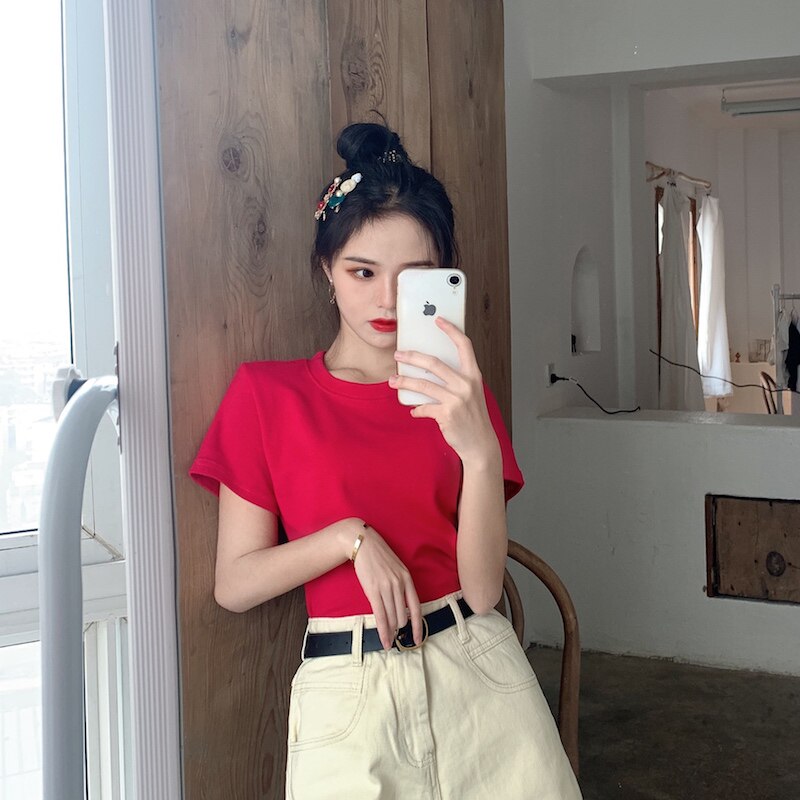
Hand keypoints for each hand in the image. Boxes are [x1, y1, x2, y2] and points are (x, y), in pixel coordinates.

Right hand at [345, 520, 422, 649]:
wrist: (363, 544)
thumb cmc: (378, 556)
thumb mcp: (396, 568)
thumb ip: (401, 585)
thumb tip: (401, 605)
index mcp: (407, 578)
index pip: (416, 608)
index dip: (417, 626)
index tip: (417, 638)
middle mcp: (399, 584)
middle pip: (403, 616)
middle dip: (399, 629)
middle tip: (395, 637)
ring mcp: (387, 588)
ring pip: (392, 618)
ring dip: (391, 632)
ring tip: (389, 640)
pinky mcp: (373, 591)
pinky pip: (381, 616)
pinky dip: (383, 631)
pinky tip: (384, 640)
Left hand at [390, 318, 500, 464]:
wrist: (480, 444)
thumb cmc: (473, 417)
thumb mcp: (471, 394)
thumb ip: (456, 380)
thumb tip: (429, 370)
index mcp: (473, 375)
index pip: (464, 346)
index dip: (451, 330)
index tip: (438, 319)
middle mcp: (466, 384)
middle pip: (434, 363)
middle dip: (412, 357)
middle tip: (398, 355)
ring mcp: (457, 399)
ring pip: (423, 385)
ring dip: (404, 382)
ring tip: (393, 380)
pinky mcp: (447, 415)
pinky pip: (424, 407)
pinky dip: (416, 409)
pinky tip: (413, 410)